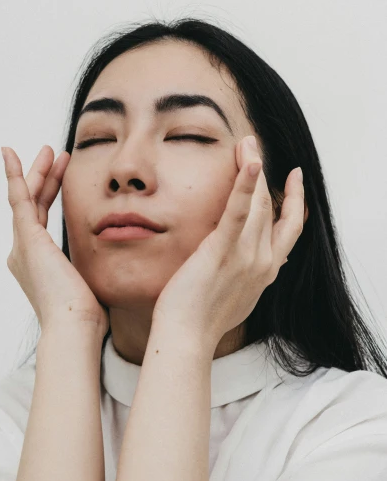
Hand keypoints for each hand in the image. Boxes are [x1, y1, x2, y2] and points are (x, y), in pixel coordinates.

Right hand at [2, 145, 109, 339]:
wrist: (75, 326)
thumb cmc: (87, 314)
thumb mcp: (92, 281)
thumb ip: (95, 265)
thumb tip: (117, 262)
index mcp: (38, 261)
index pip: (42, 216)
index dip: (52, 190)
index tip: (64, 170)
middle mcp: (25, 252)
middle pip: (33, 203)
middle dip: (44, 176)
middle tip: (54, 154)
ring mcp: (23, 245)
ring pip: (27, 198)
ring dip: (37, 172)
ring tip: (49, 150)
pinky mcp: (26, 238)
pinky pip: (18, 199)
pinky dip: (14, 176)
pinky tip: (11, 156)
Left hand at [152, 135, 305, 355]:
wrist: (186, 337)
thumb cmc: (203, 320)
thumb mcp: (237, 297)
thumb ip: (249, 276)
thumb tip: (257, 267)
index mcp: (267, 271)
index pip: (288, 229)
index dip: (294, 202)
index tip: (294, 180)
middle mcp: (264, 261)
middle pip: (271, 208)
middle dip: (265, 174)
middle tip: (253, 146)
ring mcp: (246, 256)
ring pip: (258, 204)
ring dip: (253, 167)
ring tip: (247, 143)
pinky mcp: (222, 250)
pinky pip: (238, 212)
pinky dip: (246, 185)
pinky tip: (250, 163)